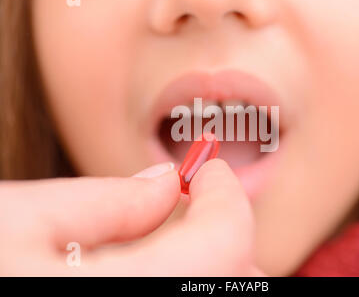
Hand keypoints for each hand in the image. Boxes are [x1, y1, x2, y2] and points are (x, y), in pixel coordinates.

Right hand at [0, 159, 263, 275]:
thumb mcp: (12, 223)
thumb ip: (105, 201)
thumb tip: (164, 184)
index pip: (227, 240)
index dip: (226, 193)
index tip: (209, 172)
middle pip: (237, 280)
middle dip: (222, 233)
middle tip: (188, 204)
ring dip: (210, 266)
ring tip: (166, 238)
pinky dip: (184, 287)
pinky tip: (144, 273)